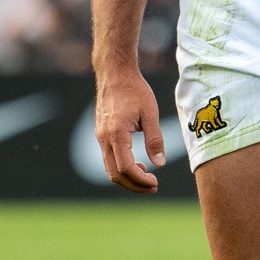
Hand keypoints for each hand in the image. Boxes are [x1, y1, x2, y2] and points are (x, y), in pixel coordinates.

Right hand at [94, 64, 165, 192]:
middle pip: (115, 174)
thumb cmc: (134, 89)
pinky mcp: (100, 134)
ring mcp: (100, 136)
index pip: (126, 168)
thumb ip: (155, 139)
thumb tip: (160, 164)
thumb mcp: (150, 113)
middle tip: (153, 186)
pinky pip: (108, 158)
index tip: (156, 183)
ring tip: (147, 176)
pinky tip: (137, 163)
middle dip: (134, 185)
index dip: (141, 181)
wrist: (114, 72)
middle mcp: (104, 138)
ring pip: (110, 168)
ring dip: (128, 177)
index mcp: (117, 134)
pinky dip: (121, 167)